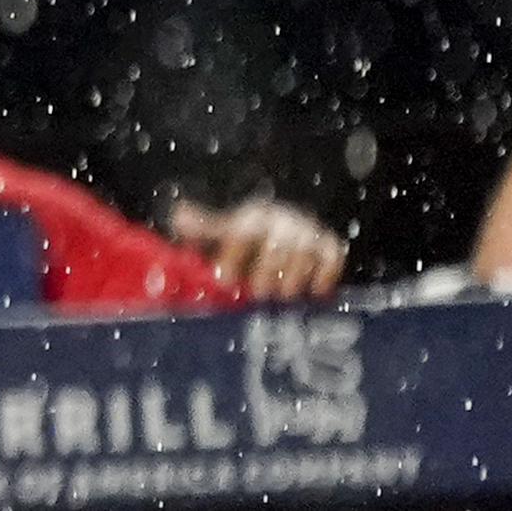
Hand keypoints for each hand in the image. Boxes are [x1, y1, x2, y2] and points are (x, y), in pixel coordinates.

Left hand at [169, 198, 345, 300]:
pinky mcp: (328, 244)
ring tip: (284, 296)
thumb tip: (179, 217)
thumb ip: (204, 228)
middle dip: (266, 270)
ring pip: (304, 250)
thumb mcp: (223, 230)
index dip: (232, 256)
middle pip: (276, 244)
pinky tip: (317, 291)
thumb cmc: (248, 236)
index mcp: (250, 218)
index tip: (224, 280)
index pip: (241, 233)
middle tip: (259, 292)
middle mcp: (280, 221)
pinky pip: (332, 255)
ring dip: (295, 275)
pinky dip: (327, 272)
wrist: (285, 225)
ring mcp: (306, 231)